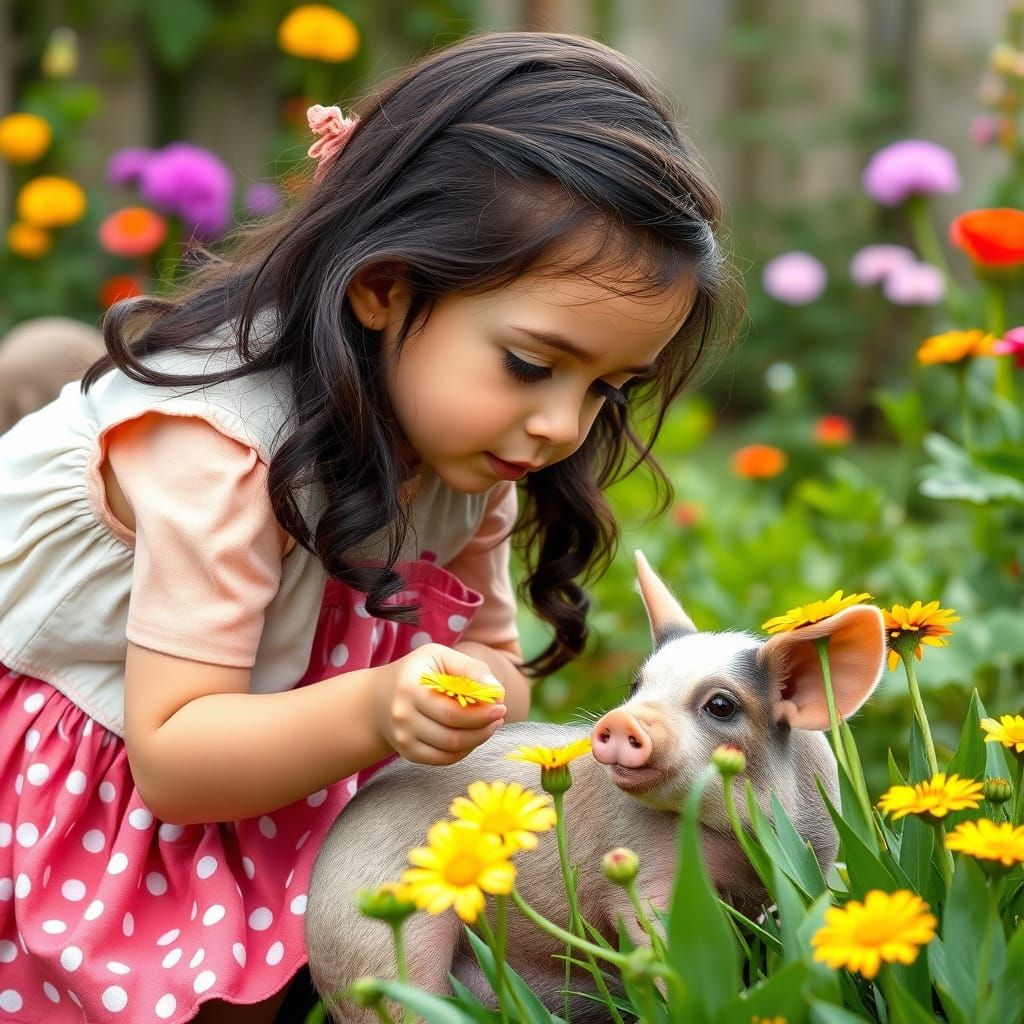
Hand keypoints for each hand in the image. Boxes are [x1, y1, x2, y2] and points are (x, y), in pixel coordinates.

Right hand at [373, 643, 506, 764]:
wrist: (378, 699)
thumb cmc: (417, 672)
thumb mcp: (439, 657)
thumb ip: (470, 668)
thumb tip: (496, 690)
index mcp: (410, 687)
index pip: (452, 711)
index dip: (480, 713)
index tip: (501, 705)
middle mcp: (402, 715)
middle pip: (452, 735)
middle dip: (483, 728)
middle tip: (499, 717)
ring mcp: (402, 738)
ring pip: (450, 750)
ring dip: (477, 740)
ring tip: (490, 725)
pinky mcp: (407, 753)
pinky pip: (443, 759)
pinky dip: (463, 750)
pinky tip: (472, 735)